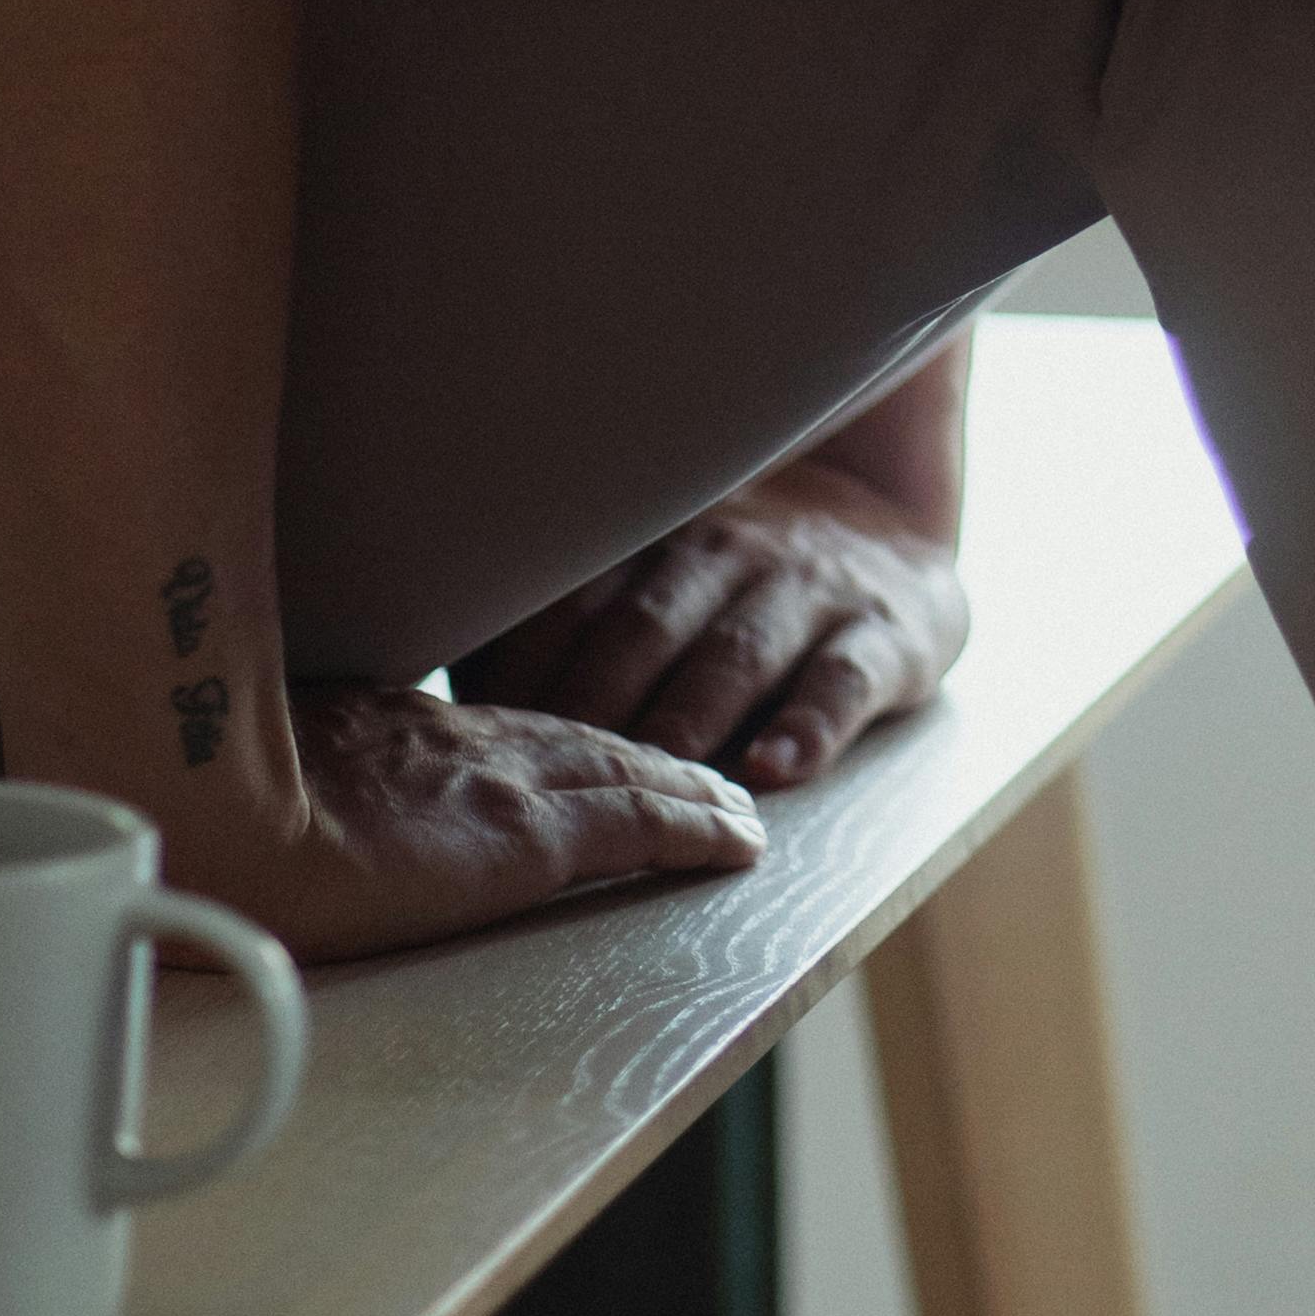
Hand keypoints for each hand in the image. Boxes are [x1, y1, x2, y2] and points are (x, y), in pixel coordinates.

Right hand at [203, 677, 770, 966]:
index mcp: (377, 726)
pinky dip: (698, 826)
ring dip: (684, 781)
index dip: (544, 739)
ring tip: (735, 801)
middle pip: (569, 736)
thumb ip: (256, 773)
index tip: (577, 748)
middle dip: (637, 749)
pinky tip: (741, 842)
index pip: (486, 730)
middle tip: (700, 768)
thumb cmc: (185, 813)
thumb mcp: (218, 772)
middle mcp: (450, 737)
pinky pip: (640, 823)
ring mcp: (493, 779)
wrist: (201, 829)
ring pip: (621, 769)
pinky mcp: (525, 835)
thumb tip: (222, 798)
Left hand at [456, 454, 971, 789]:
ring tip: (653, 780)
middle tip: (539, 778)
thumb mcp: (648, 569)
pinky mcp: (883, 635)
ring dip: (688, 717)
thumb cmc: (728, 584)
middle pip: (641, 629)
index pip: (568, 599)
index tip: (465, 732)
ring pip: (735, 654)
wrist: (891, 534)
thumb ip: (557, 618)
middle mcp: (721, 553)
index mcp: (646, 543)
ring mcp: (804, 592)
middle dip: (589, 701)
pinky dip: (810, 726)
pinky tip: (775, 770)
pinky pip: (843, 680)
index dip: (516, 664)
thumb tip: (423, 697)